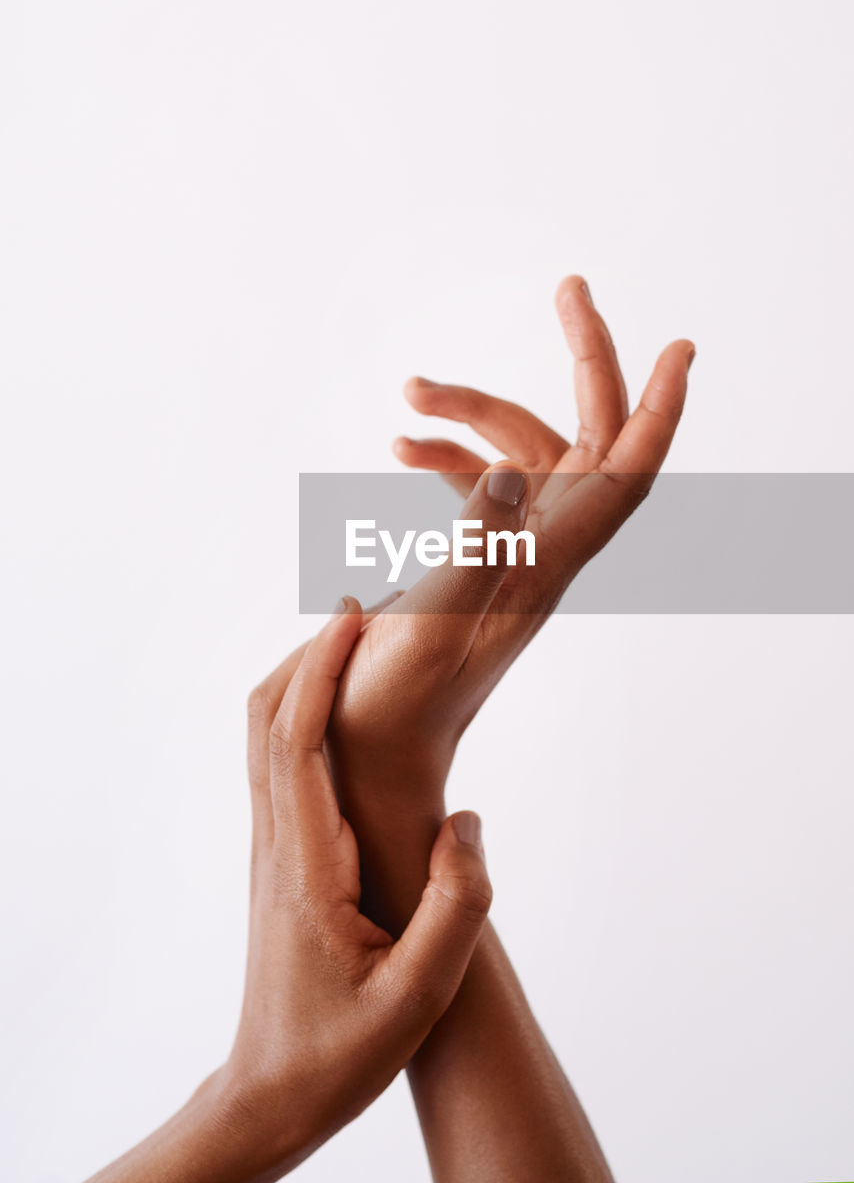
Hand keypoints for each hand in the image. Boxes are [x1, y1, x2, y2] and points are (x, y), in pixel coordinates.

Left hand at [88, 599, 491, 1182]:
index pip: (298, 744)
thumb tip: (467, 822)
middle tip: (365, 610)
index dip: (319, 671)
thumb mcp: (419, 997)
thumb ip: (456, 909)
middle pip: (267, 722)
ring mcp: (273, 850)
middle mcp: (278, 845)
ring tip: (360, 646)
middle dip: (308, 656)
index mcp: (305, 867)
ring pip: (267, 740)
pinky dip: (306, 719)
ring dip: (304, 682)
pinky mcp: (282, 860)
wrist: (273, 1091)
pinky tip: (349, 716)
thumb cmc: (342, 1051)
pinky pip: (282, 766)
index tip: (352, 615)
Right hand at [327, 276, 693, 919]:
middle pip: (589, 438)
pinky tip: (399, 449)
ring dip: (472, 412)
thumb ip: (475, 546)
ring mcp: (512, 553)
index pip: (628, 475)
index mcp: (545, 564)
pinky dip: (447, 456)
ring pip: (521, 451)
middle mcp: (542, 551)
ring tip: (407, 394)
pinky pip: (482, 484)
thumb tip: (513, 470)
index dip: (661, 410)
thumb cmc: (395, 704)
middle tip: (570, 287)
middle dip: (587, 359)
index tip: (683, 345)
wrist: (375, 749)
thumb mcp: (431, 622)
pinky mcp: (479, 559)